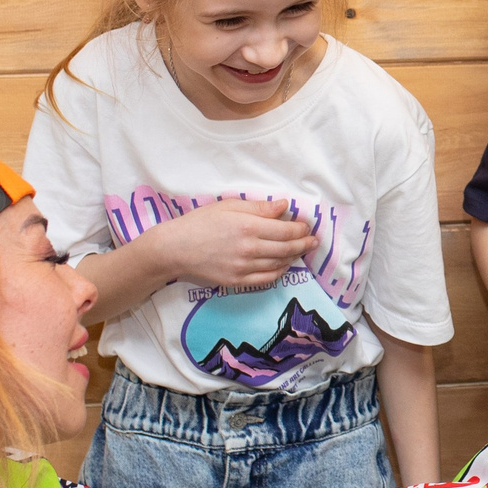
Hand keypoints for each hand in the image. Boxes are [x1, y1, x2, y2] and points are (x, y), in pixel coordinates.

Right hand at [151, 199, 321, 291]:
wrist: (174, 249)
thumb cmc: (199, 222)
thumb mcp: (228, 206)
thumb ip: (259, 207)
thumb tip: (284, 206)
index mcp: (249, 226)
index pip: (286, 230)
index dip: (301, 229)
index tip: (306, 226)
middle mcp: (250, 249)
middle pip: (286, 248)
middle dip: (303, 244)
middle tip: (313, 241)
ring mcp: (244, 267)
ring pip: (278, 264)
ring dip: (293, 257)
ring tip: (301, 251)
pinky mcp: (237, 281)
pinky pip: (266, 279)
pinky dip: (279, 272)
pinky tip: (284, 266)